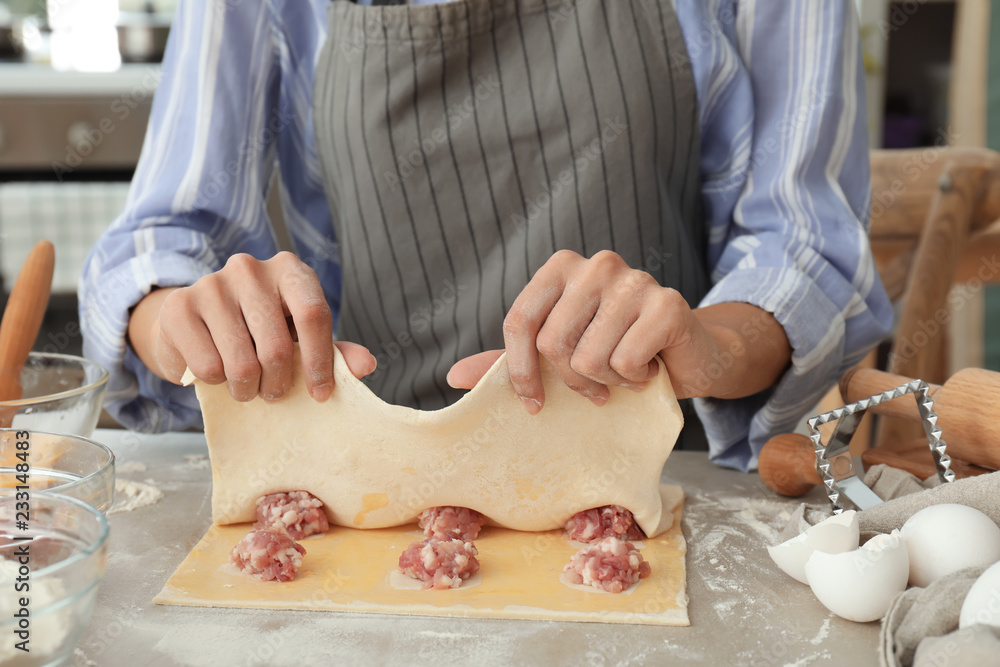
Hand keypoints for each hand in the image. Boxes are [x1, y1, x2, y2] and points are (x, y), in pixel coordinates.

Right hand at [128, 252, 375, 401]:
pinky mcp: (179, 307)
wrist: (196, 324)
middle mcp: (249, 268)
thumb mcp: (300, 337)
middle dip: (279, 383)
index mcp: (289, 271)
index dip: (320, 361)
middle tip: (274, 392)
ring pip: (241, 363)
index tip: (320, 394)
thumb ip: (335, 351)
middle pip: (277, 346)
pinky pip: (208, 367)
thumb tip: (366, 366)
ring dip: (247, 389)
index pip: (313, 314)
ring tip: (246, 387)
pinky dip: (216, 382)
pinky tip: (216, 370)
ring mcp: (211, 284)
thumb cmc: (258, 332)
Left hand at [447, 250, 790, 412]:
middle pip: (552, 344)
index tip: (533, 403)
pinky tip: (649, 367)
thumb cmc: (617, 353)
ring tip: (625, 371)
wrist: (690, 355)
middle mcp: (597, 264)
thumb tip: (454, 375)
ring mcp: (634, 280)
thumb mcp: (559, 357)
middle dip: (572, 381)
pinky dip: (635, 379)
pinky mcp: (667, 303)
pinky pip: (624, 361)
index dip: (519, 371)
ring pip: (589, 357)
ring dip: (607, 380)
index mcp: (562, 268)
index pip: (520, 321)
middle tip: (597, 386)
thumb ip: (511, 360)